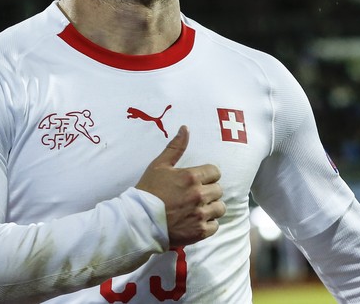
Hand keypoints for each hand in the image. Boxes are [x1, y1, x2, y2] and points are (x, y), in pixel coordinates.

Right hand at [135, 126, 224, 246]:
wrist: (139, 220)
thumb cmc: (148, 191)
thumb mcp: (159, 165)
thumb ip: (175, 147)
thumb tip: (185, 128)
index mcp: (191, 177)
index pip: (215, 172)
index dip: (207, 175)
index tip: (198, 181)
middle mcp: (199, 194)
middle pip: (218, 190)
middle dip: (209, 191)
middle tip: (195, 195)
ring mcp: (200, 214)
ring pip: (220, 208)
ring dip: (211, 207)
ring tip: (198, 208)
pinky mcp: (199, 231)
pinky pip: (215, 226)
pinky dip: (208, 224)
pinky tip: (196, 221)